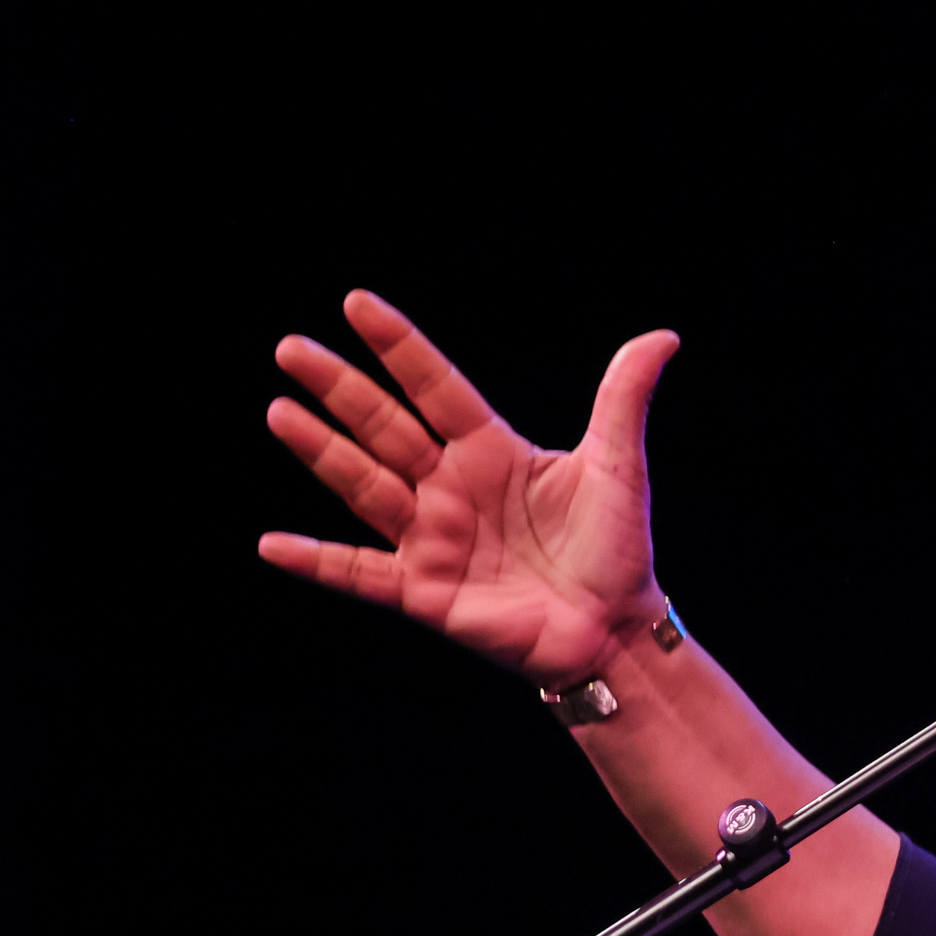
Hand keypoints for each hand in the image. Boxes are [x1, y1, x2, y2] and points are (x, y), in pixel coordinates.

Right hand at [260, 291, 676, 689]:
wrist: (617, 631)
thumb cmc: (619, 550)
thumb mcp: (617, 467)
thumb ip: (624, 400)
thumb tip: (663, 336)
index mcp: (493, 452)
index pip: (435, 387)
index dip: (398, 346)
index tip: (356, 303)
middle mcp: (452, 488)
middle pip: (385, 428)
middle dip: (339, 389)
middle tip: (290, 349)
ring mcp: (434, 538)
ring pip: (364, 486)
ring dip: (321, 451)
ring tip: (279, 411)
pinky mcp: (425, 590)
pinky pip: (359, 573)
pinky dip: (316, 561)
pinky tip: (272, 544)